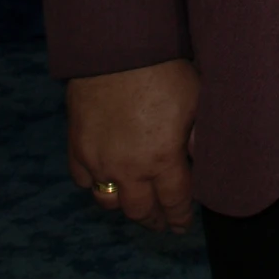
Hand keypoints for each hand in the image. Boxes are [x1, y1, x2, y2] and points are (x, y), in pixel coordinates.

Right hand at [66, 58, 200, 231]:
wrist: (117, 53)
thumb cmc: (165, 72)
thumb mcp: (197, 102)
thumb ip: (200, 136)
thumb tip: (202, 159)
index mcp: (163, 160)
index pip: (174, 201)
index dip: (180, 217)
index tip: (182, 225)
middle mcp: (129, 168)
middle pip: (139, 210)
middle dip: (153, 220)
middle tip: (161, 223)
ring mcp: (99, 161)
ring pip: (108, 201)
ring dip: (123, 206)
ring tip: (134, 206)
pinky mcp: (76, 148)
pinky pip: (84, 180)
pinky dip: (95, 184)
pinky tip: (104, 181)